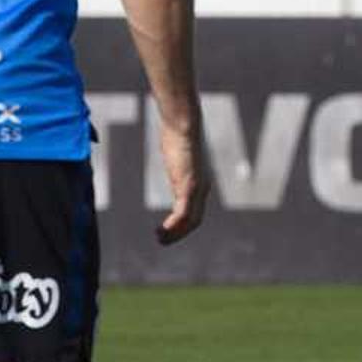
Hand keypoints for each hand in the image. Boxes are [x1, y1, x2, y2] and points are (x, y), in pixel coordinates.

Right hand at [156, 122, 209, 244]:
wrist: (183, 122)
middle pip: (196, 220)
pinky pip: (184, 212)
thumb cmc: (177, 133)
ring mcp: (197, 187)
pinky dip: (174, 225)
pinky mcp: (189, 184)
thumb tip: (171, 149)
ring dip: (176, 233)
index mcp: (200, 182)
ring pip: (192, 220)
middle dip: (180, 233)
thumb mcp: (177, 152)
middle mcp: (202, 187)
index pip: (196, 211)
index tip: (167, 230)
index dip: (183, 225)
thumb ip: (176, 159)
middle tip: (162, 240)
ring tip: (159, 238)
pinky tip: (162, 230)